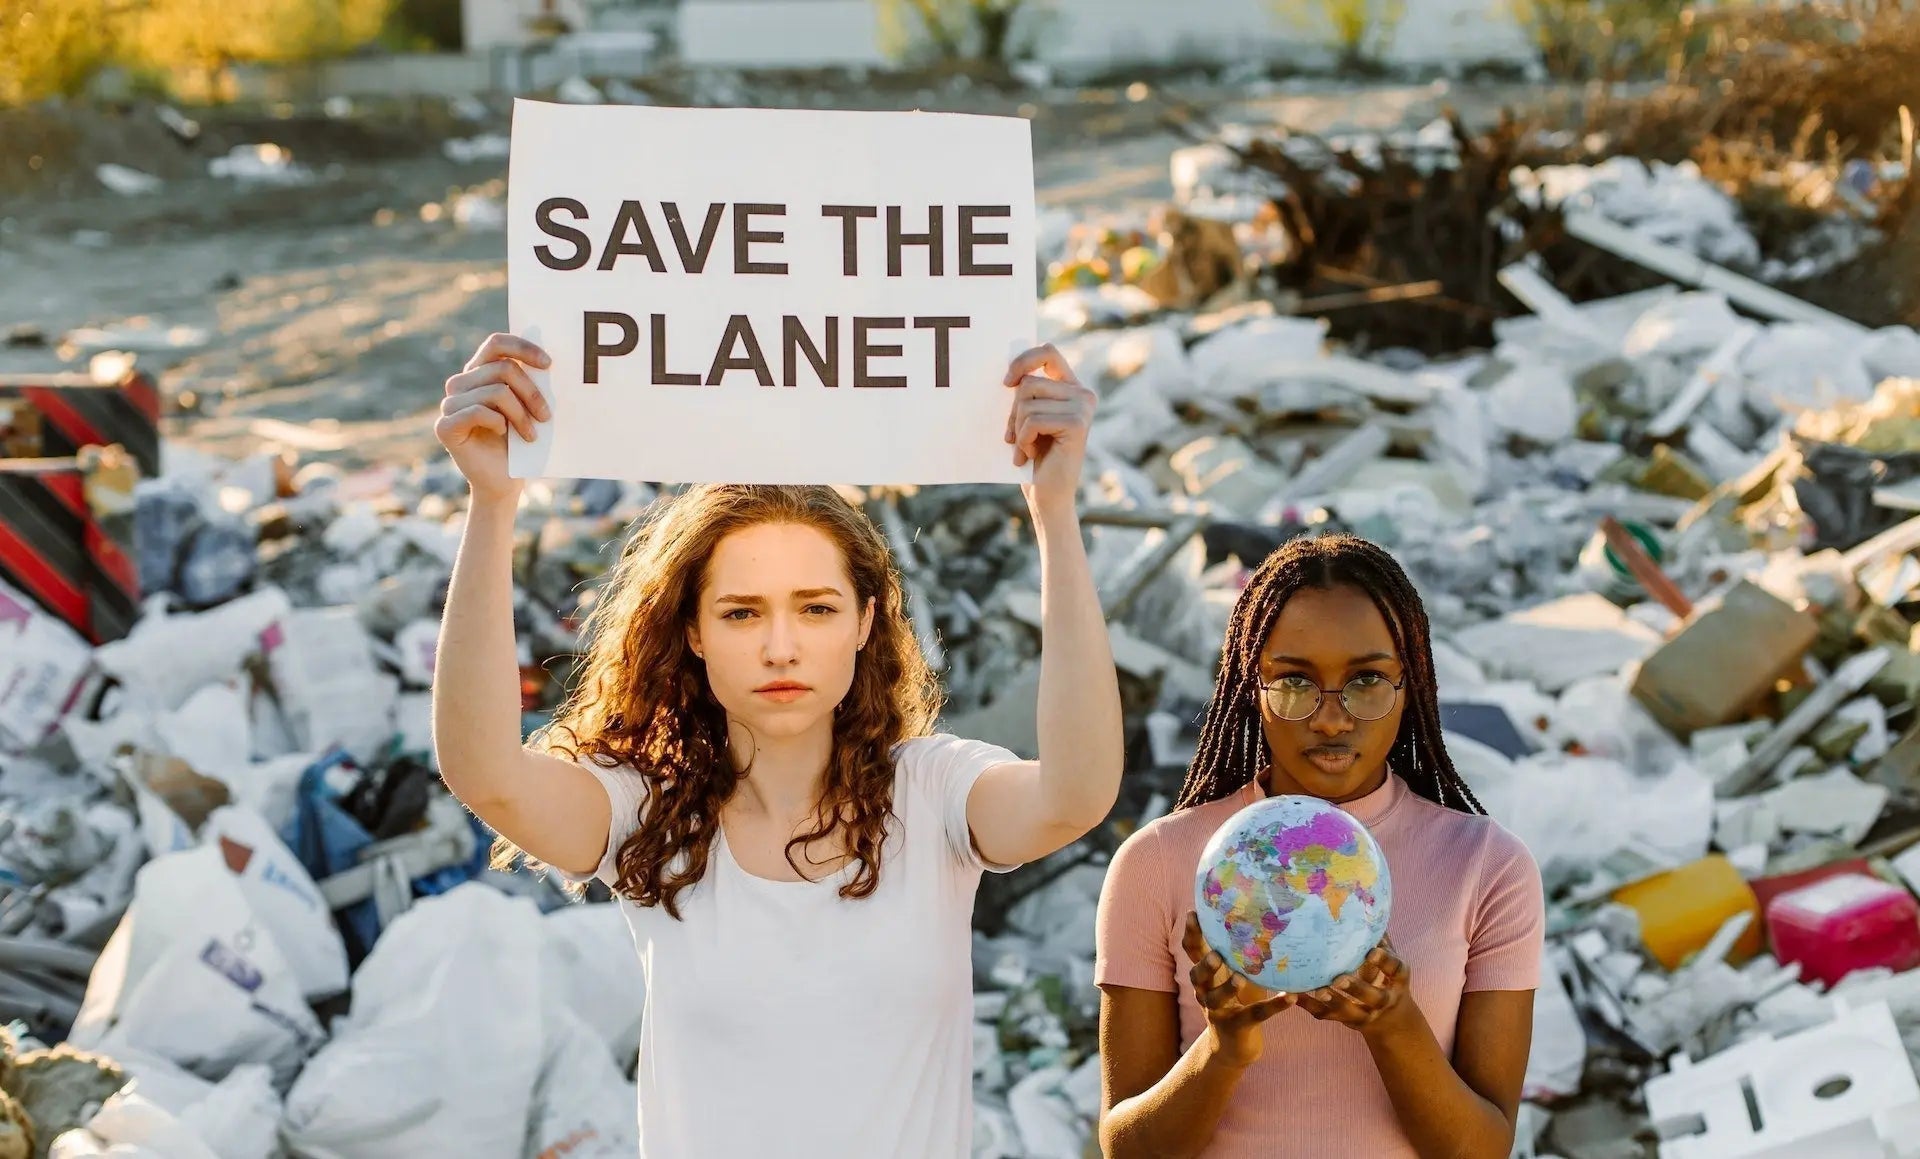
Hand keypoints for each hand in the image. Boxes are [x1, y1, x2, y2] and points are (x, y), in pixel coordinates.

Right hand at [436, 332, 550, 501]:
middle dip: (531, 392)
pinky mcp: (445, 426)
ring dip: (521, 414)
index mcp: (479, 372)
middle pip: (503, 368)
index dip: (523, 348)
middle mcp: (460, 383)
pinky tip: (504, 433)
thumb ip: (529, 381)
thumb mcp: (528, 406)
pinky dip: (499, 422)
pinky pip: (478, 411)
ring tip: (531, 433)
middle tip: (546, 416)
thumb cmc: (519, 441)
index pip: (496, 343)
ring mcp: (449, 404)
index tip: (549, 364)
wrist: (504, 480)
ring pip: (496, 391)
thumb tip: (548, 360)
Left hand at [1002, 344, 1094, 515]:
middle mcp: (1083, 394)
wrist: (1048, 496)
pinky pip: (1032, 420)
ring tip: (1026, 448)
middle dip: (1013, 412)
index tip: (1006, 382)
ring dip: (1017, 429)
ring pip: (1027, 402)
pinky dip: (1023, 440)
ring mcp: (1083, 407)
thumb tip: (1008, 372)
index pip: (1048, 352)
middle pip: (1028, 382)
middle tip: (1015, 437)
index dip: (1023, 360)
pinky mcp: (1077, 424)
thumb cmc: (1034, 457)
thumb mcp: (1027, 417)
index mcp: (1072, 388)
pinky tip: (1031, 455)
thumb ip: (1025, 393)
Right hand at [1181, 910, 1295, 1068]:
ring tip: (1241, 979)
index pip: (1193, 951)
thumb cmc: (1237, 1000)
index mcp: (1205, 974)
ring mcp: (1218, 1011)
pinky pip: (1255, 1015)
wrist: (1233, 1046)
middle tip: (1216, 954)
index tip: (1193, 913)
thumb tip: (1260, 917)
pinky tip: (1290, 998)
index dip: (1191, 934)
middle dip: (1205, 964)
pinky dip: (1274, 1006)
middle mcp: (1205, 991)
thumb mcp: (1235, 974)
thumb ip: (1239, 954)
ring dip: (1228, 988)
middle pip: (1197, 975)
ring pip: (1217, 999)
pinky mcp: (1237, 1027)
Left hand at [1294, 936, 1411, 1038]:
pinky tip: (1293, 994)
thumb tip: (1369, 907)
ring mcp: (1364, 1014)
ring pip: (1348, 1011)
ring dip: (1332, 1001)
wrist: (1391, 1021)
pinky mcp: (1345, 1020)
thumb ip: (1382, 940)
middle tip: (1339, 979)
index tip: (1371, 951)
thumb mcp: (1392, 962)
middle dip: (1356, 989)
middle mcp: (1383, 1000)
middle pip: (1373, 997)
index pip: (1395, 970)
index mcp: (1398, 980)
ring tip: (1318, 990)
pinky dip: (1308, 1004)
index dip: (1384, 961)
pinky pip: (1325, 1014)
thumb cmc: (1388, 979)